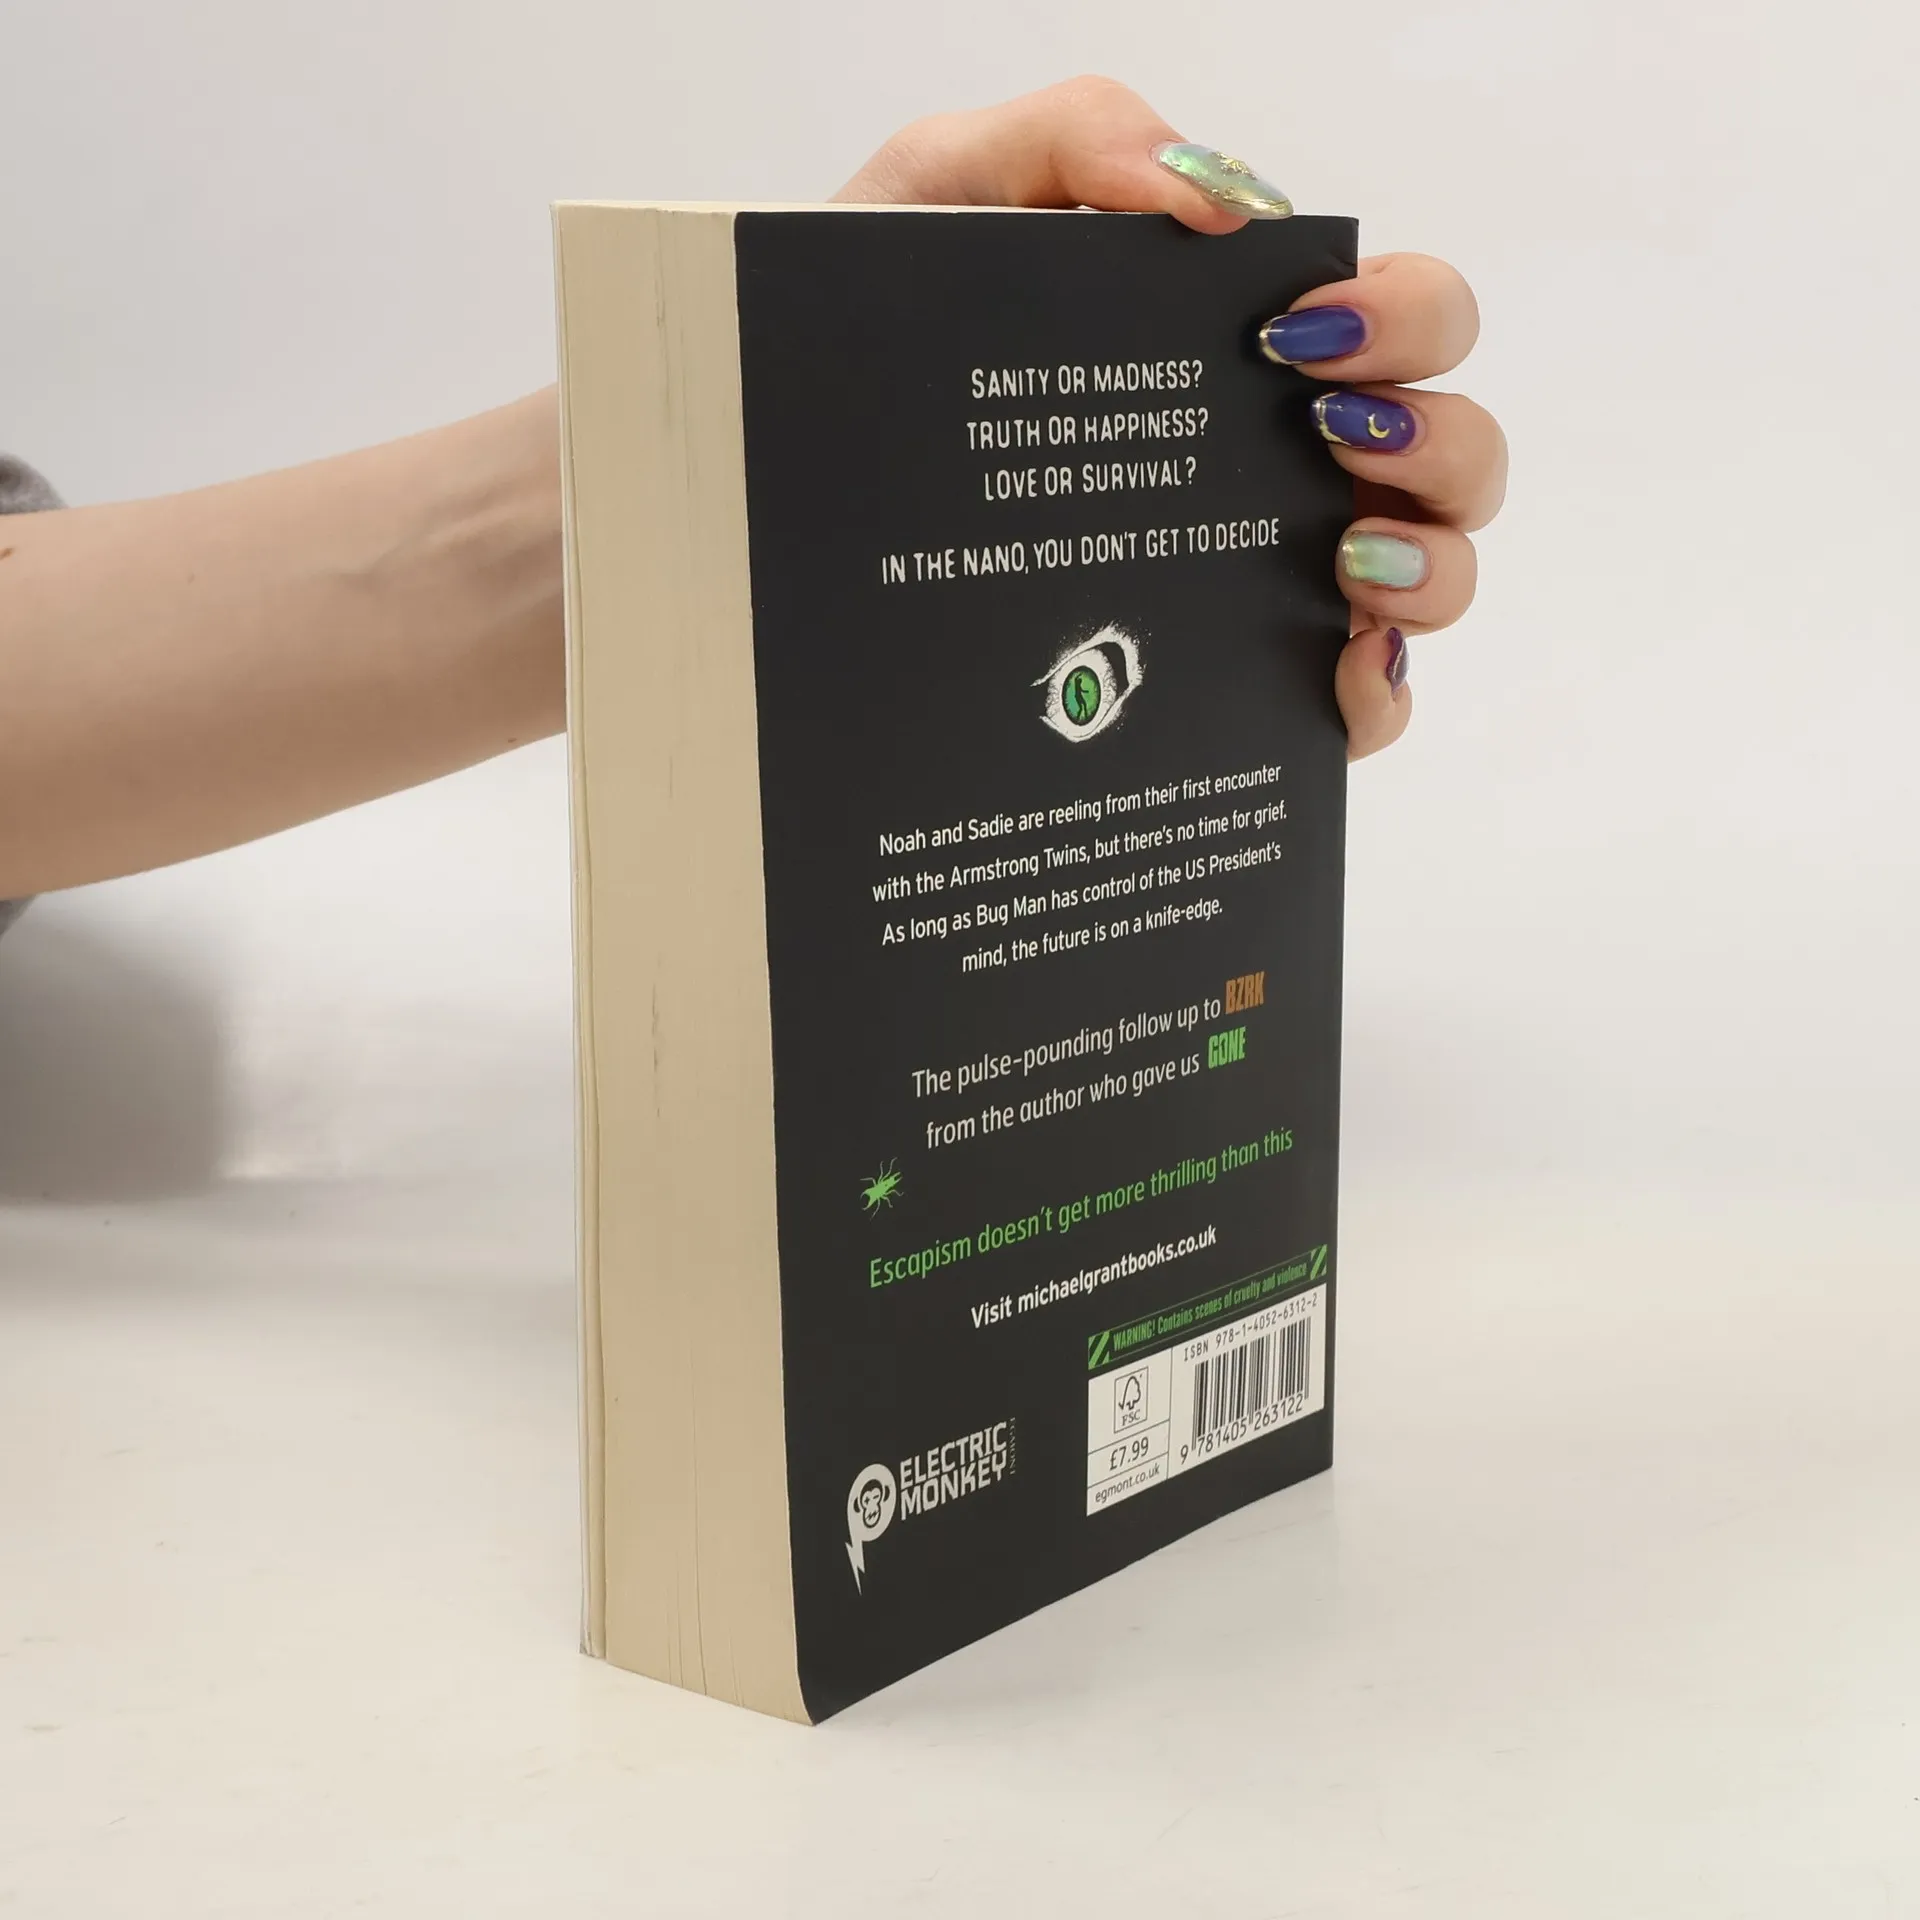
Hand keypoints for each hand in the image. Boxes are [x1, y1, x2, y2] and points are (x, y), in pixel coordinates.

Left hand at [836, 76, 1505, 760]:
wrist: (784, 468)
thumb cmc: (873, 330)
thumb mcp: (946, 190)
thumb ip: (1078, 138)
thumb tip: (1223, 202)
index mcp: (1243, 343)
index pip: (1400, 313)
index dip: (1403, 317)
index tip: (1301, 338)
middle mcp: (1279, 460)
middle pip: (1453, 444)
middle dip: (1436, 437)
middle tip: (1327, 441)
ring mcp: (1266, 576)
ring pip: (1437, 571)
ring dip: (1432, 564)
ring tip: (1340, 563)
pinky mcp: (1236, 682)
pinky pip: (1362, 703)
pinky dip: (1381, 694)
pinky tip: (1339, 676)